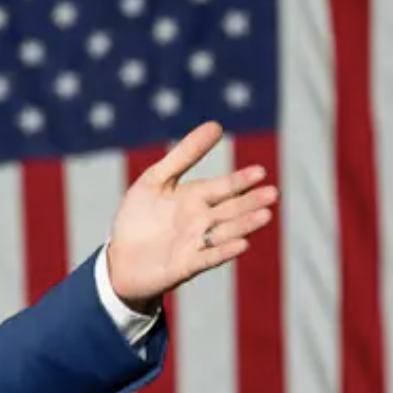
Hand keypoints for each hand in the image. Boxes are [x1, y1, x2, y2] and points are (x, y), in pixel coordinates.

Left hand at [106, 121, 276, 311]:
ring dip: (244, 224)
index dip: (240, 180)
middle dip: (250, 202)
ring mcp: (196, 244)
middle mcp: (201, 220)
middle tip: (272, 193)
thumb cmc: (138, 217)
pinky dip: (223, 252)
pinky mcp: (186, 266)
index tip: (260, 172)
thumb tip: (217, 125)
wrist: (120, 258)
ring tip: (265, 215)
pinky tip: (241, 244)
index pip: (223, 187)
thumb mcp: (155, 179)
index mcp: (195, 198)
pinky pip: (208, 258)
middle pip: (230, 209)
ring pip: (225, 232)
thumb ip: (184, 154)